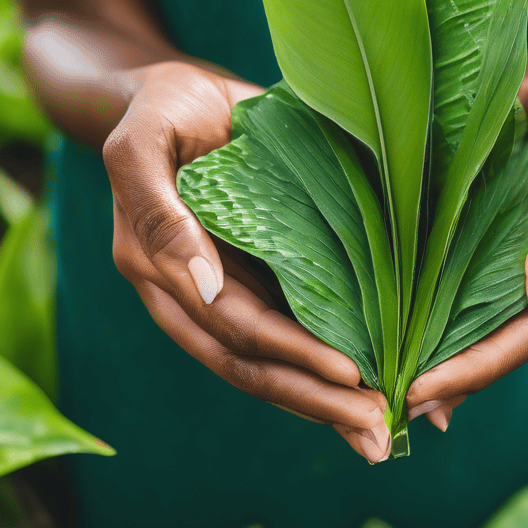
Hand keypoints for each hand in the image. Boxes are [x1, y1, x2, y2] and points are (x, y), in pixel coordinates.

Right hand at [103, 61, 392, 462]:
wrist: (177, 94)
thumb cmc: (162, 107)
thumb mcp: (145, 142)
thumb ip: (158, 212)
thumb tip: (201, 286)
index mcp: (159, 267)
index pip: (233, 327)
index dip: (290, 354)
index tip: (350, 374)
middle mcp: (190, 294)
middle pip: (252, 364)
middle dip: (315, 400)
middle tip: (379, 433)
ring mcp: (221, 292)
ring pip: (268, 363)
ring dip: (322, 401)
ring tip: (382, 431)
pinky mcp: (251, 279)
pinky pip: (285, 333)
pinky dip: (321, 369)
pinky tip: (366, 394)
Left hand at [406, 60, 527, 429]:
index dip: (492, 357)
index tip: (434, 384)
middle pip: (516, 336)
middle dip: (463, 375)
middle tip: (403, 405)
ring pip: (493, 322)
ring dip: (451, 361)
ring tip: (398, 394)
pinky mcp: (501, 241)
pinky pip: (473, 289)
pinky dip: (445, 323)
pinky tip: (409, 352)